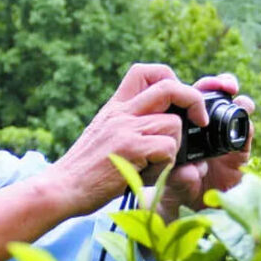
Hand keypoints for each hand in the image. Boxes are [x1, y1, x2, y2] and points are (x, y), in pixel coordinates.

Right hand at [48, 64, 206, 216]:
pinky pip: (168, 148)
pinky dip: (165, 165)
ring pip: (173, 125)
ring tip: (153, 165)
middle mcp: (121, 113)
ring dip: (173, 148)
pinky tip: (146, 175)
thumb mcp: (103, 137)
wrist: (61, 188)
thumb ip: (127, 126)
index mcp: (115, 108)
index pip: (145, 72)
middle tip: (199, 121)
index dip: (169, 78)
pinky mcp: (130, 149)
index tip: (179, 101)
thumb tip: (159, 126)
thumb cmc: (84, 171)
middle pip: (169, 87)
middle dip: (193, 101)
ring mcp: (126, 129)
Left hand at [156, 73, 254, 222]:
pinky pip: (246, 136)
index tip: (195, 84)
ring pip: (236, 112)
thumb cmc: (172, 193)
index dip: (192, 87)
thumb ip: (178, 179)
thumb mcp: (171, 186)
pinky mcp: (239, 154)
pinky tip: (246, 128)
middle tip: (227, 85)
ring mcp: (223, 139)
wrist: (189, 213)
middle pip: (214, 96)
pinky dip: (247, 129)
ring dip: (241, 104)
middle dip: (222, 84)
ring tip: (242, 105)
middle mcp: (204, 129)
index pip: (186, 98)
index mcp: (181, 127)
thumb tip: (191, 171)